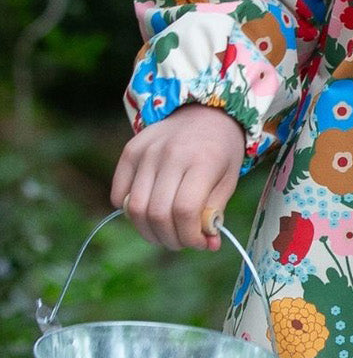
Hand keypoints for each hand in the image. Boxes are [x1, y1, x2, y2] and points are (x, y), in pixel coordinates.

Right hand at [111, 102, 245, 252]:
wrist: (205, 111)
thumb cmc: (221, 151)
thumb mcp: (229, 180)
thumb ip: (215, 213)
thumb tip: (207, 245)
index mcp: (202, 160)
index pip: (185, 211)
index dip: (190, 236)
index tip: (200, 243)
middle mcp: (170, 154)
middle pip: (157, 213)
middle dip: (170, 239)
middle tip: (181, 241)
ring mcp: (146, 151)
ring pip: (135, 208)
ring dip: (149, 232)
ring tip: (165, 233)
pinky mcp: (130, 151)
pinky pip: (119, 194)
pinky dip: (130, 212)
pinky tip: (150, 212)